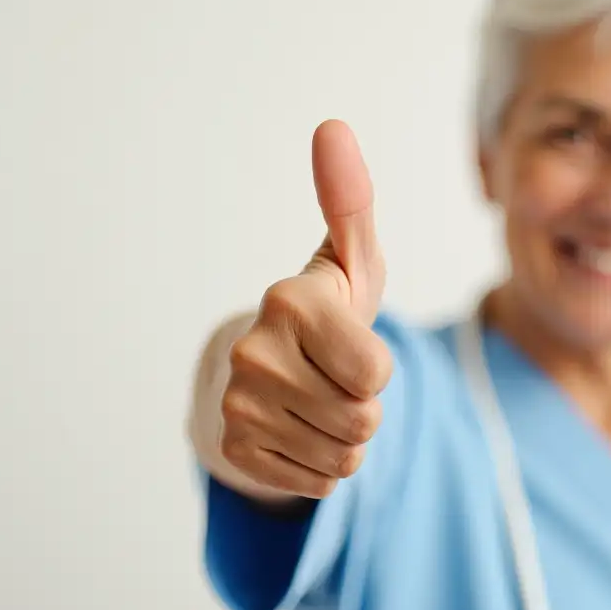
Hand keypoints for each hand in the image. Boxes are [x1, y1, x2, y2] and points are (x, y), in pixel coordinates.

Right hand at [219, 120, 391, 499]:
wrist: (270, 368)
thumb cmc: (327, 310)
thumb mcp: (352, 261)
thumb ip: (351, 202)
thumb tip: (332, 126)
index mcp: (289, 303)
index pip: (376, 373)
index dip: (378, 367)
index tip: (347, 342)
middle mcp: (252, 353)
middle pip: (363, 420)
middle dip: (364, 406)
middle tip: (333, 378)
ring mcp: (236, 405)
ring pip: (344, 456)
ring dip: (345, 438)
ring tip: (318, 402)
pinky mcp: (233, 450)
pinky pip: (317, 482)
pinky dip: (320, 463)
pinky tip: (298, 430)